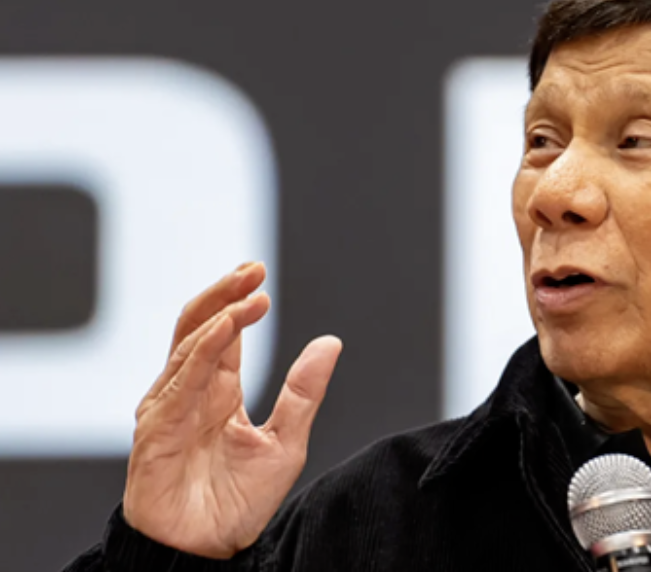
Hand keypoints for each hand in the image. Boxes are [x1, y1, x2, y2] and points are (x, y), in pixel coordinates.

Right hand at [122, 262, 341, 558]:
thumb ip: (304, 391)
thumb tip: (331, 342)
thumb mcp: (287, 441)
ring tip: (249, 297)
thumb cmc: (238, 502)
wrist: (207, 550)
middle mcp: (190, 392)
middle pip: (198, 326)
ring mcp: (169, 408)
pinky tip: (223, 332)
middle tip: (252, 269)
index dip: (238, 300)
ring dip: (218, 317)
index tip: (260, 273)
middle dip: (222, 293)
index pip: (224, 332)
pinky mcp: (156, 430)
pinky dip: (201, 354)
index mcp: (218, 391)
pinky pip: (179, 383)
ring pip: (187, 346)